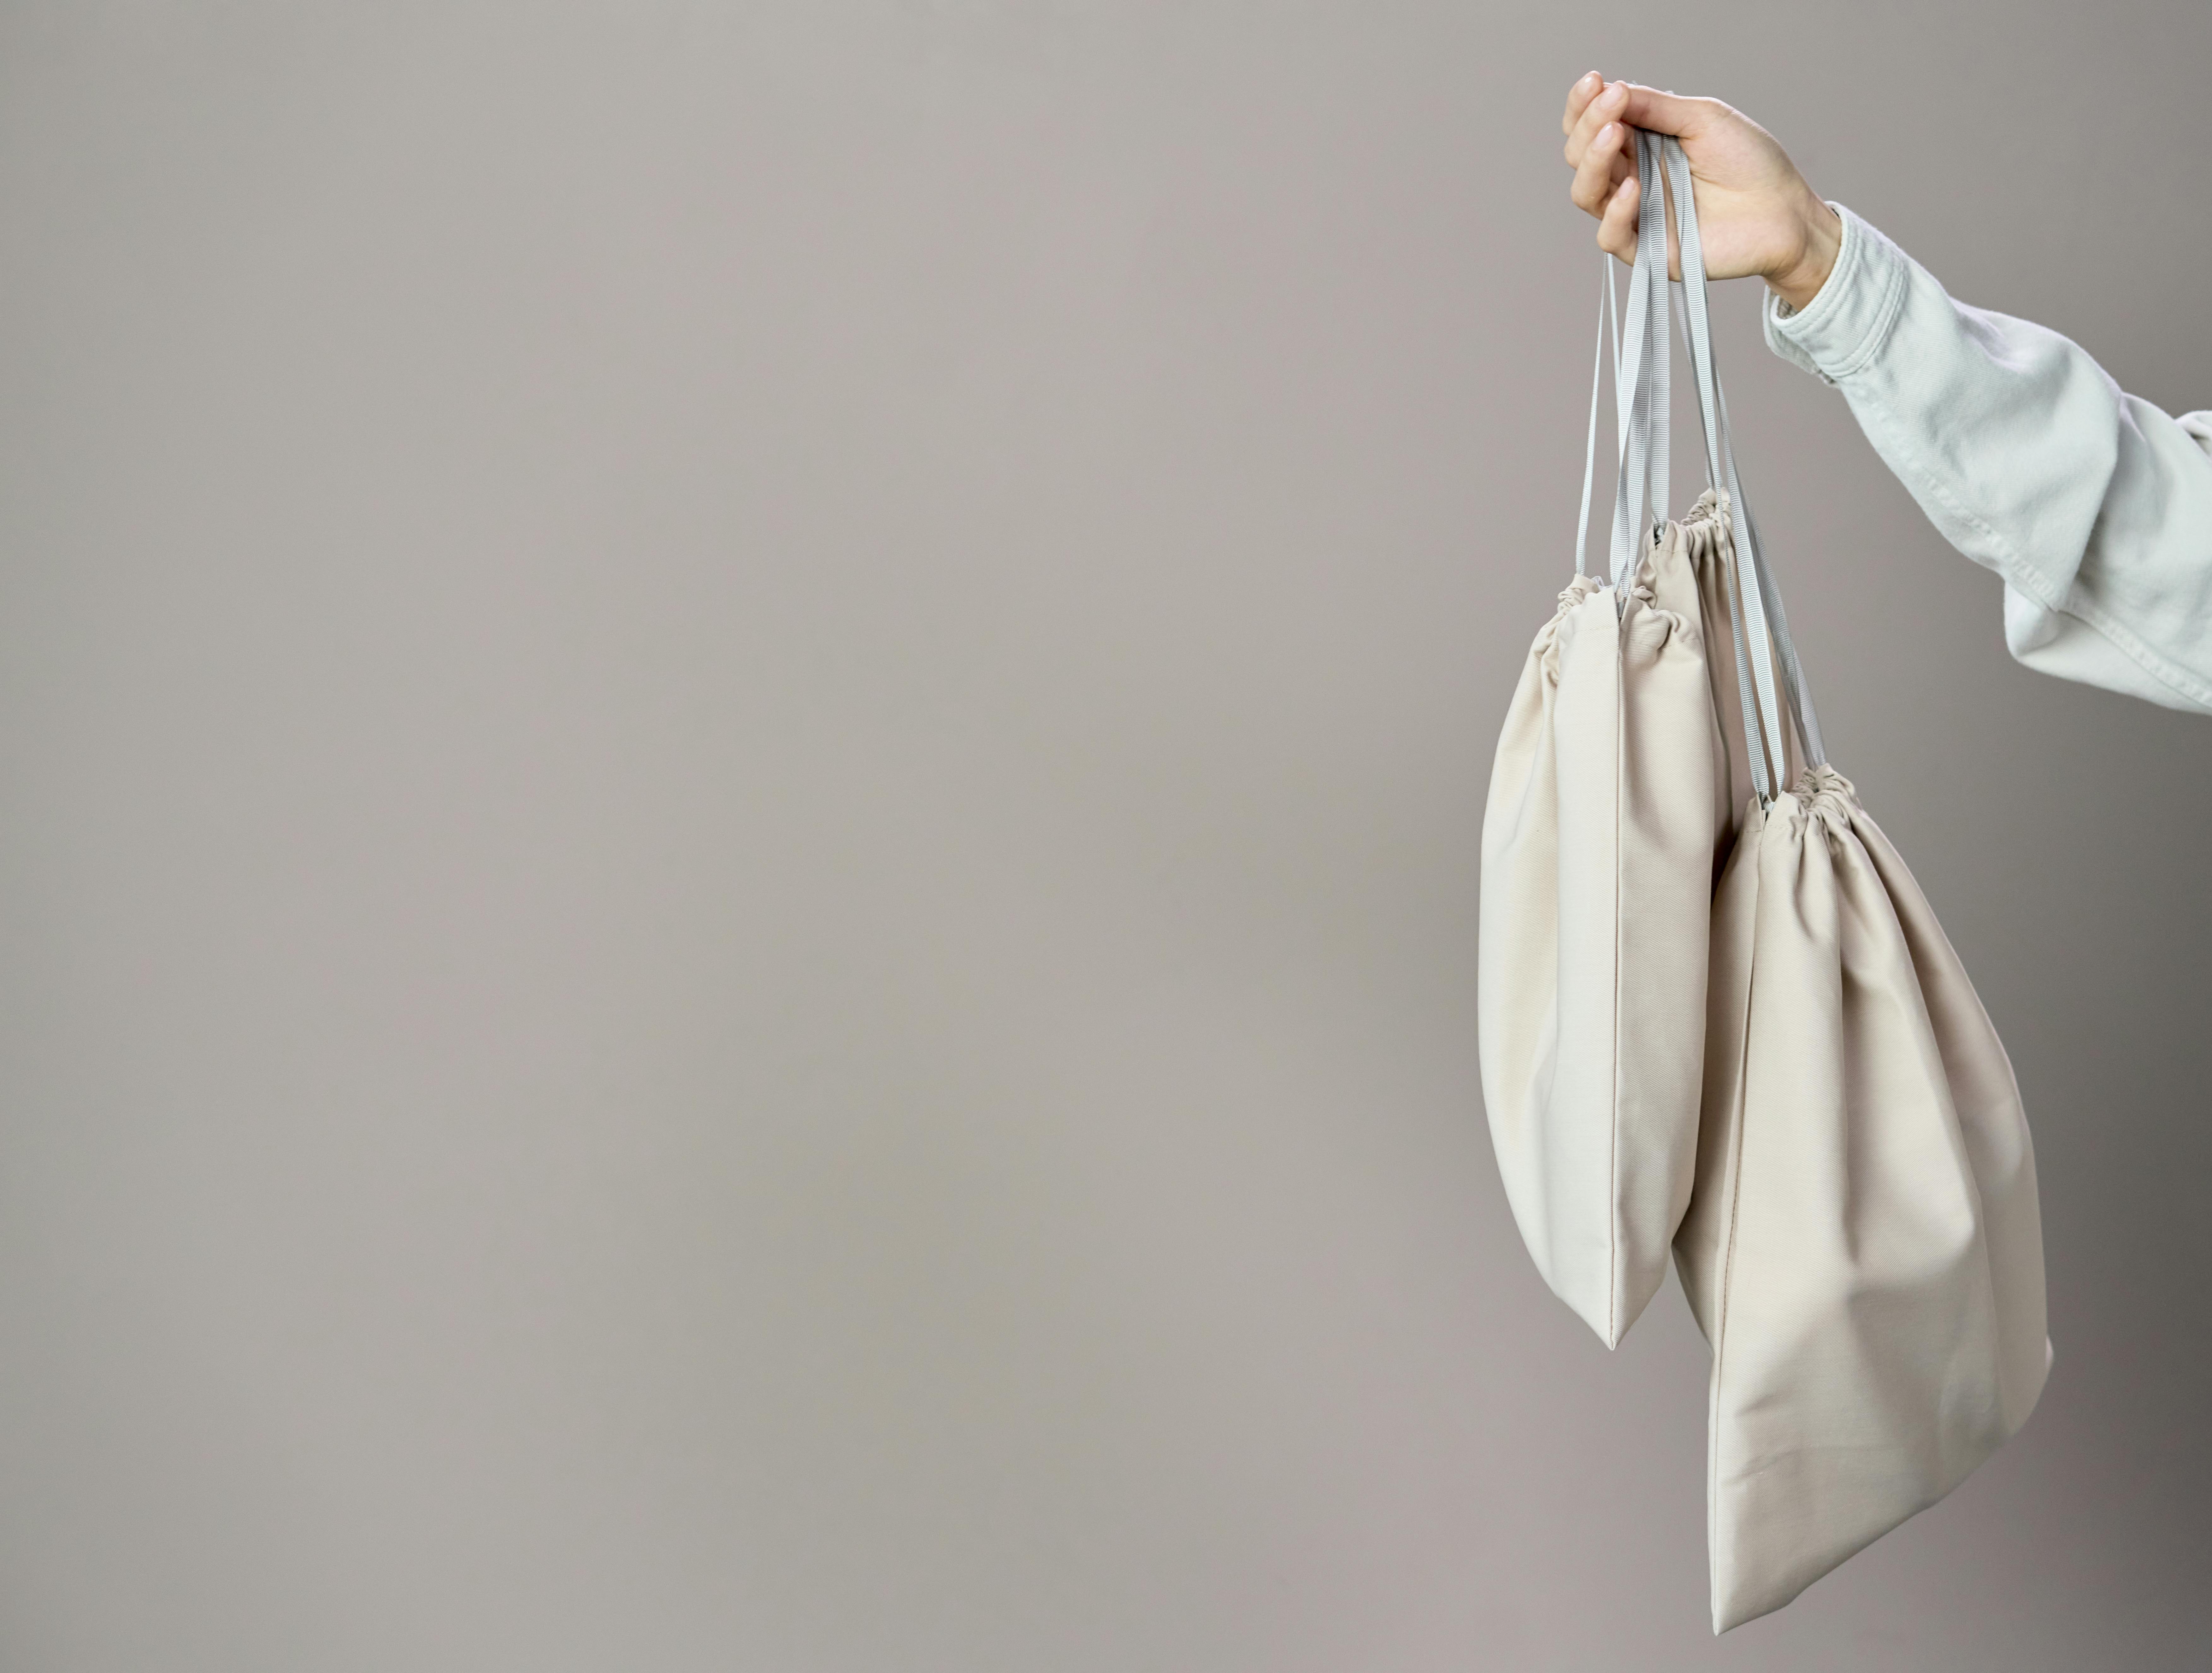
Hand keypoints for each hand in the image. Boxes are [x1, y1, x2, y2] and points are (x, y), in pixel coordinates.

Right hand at [1561, 73, 1841, 311]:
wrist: (1783, 212)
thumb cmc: (1750, 163)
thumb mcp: (1704, 119)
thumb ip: (1656, 108)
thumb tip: (1612, 89)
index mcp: (1640, 144)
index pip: (1592, 125)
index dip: (1584, 105)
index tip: (1595, 82)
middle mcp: (1629, 177)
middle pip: (1580, 154)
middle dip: (1588, 125)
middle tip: (1611, 105)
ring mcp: (1634, 214)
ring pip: (1586, 193)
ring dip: (1592, 161)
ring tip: (1613, 135)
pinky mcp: (1645, 249)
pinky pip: (1609, 235)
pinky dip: (1615, 211)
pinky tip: (1634, 187)